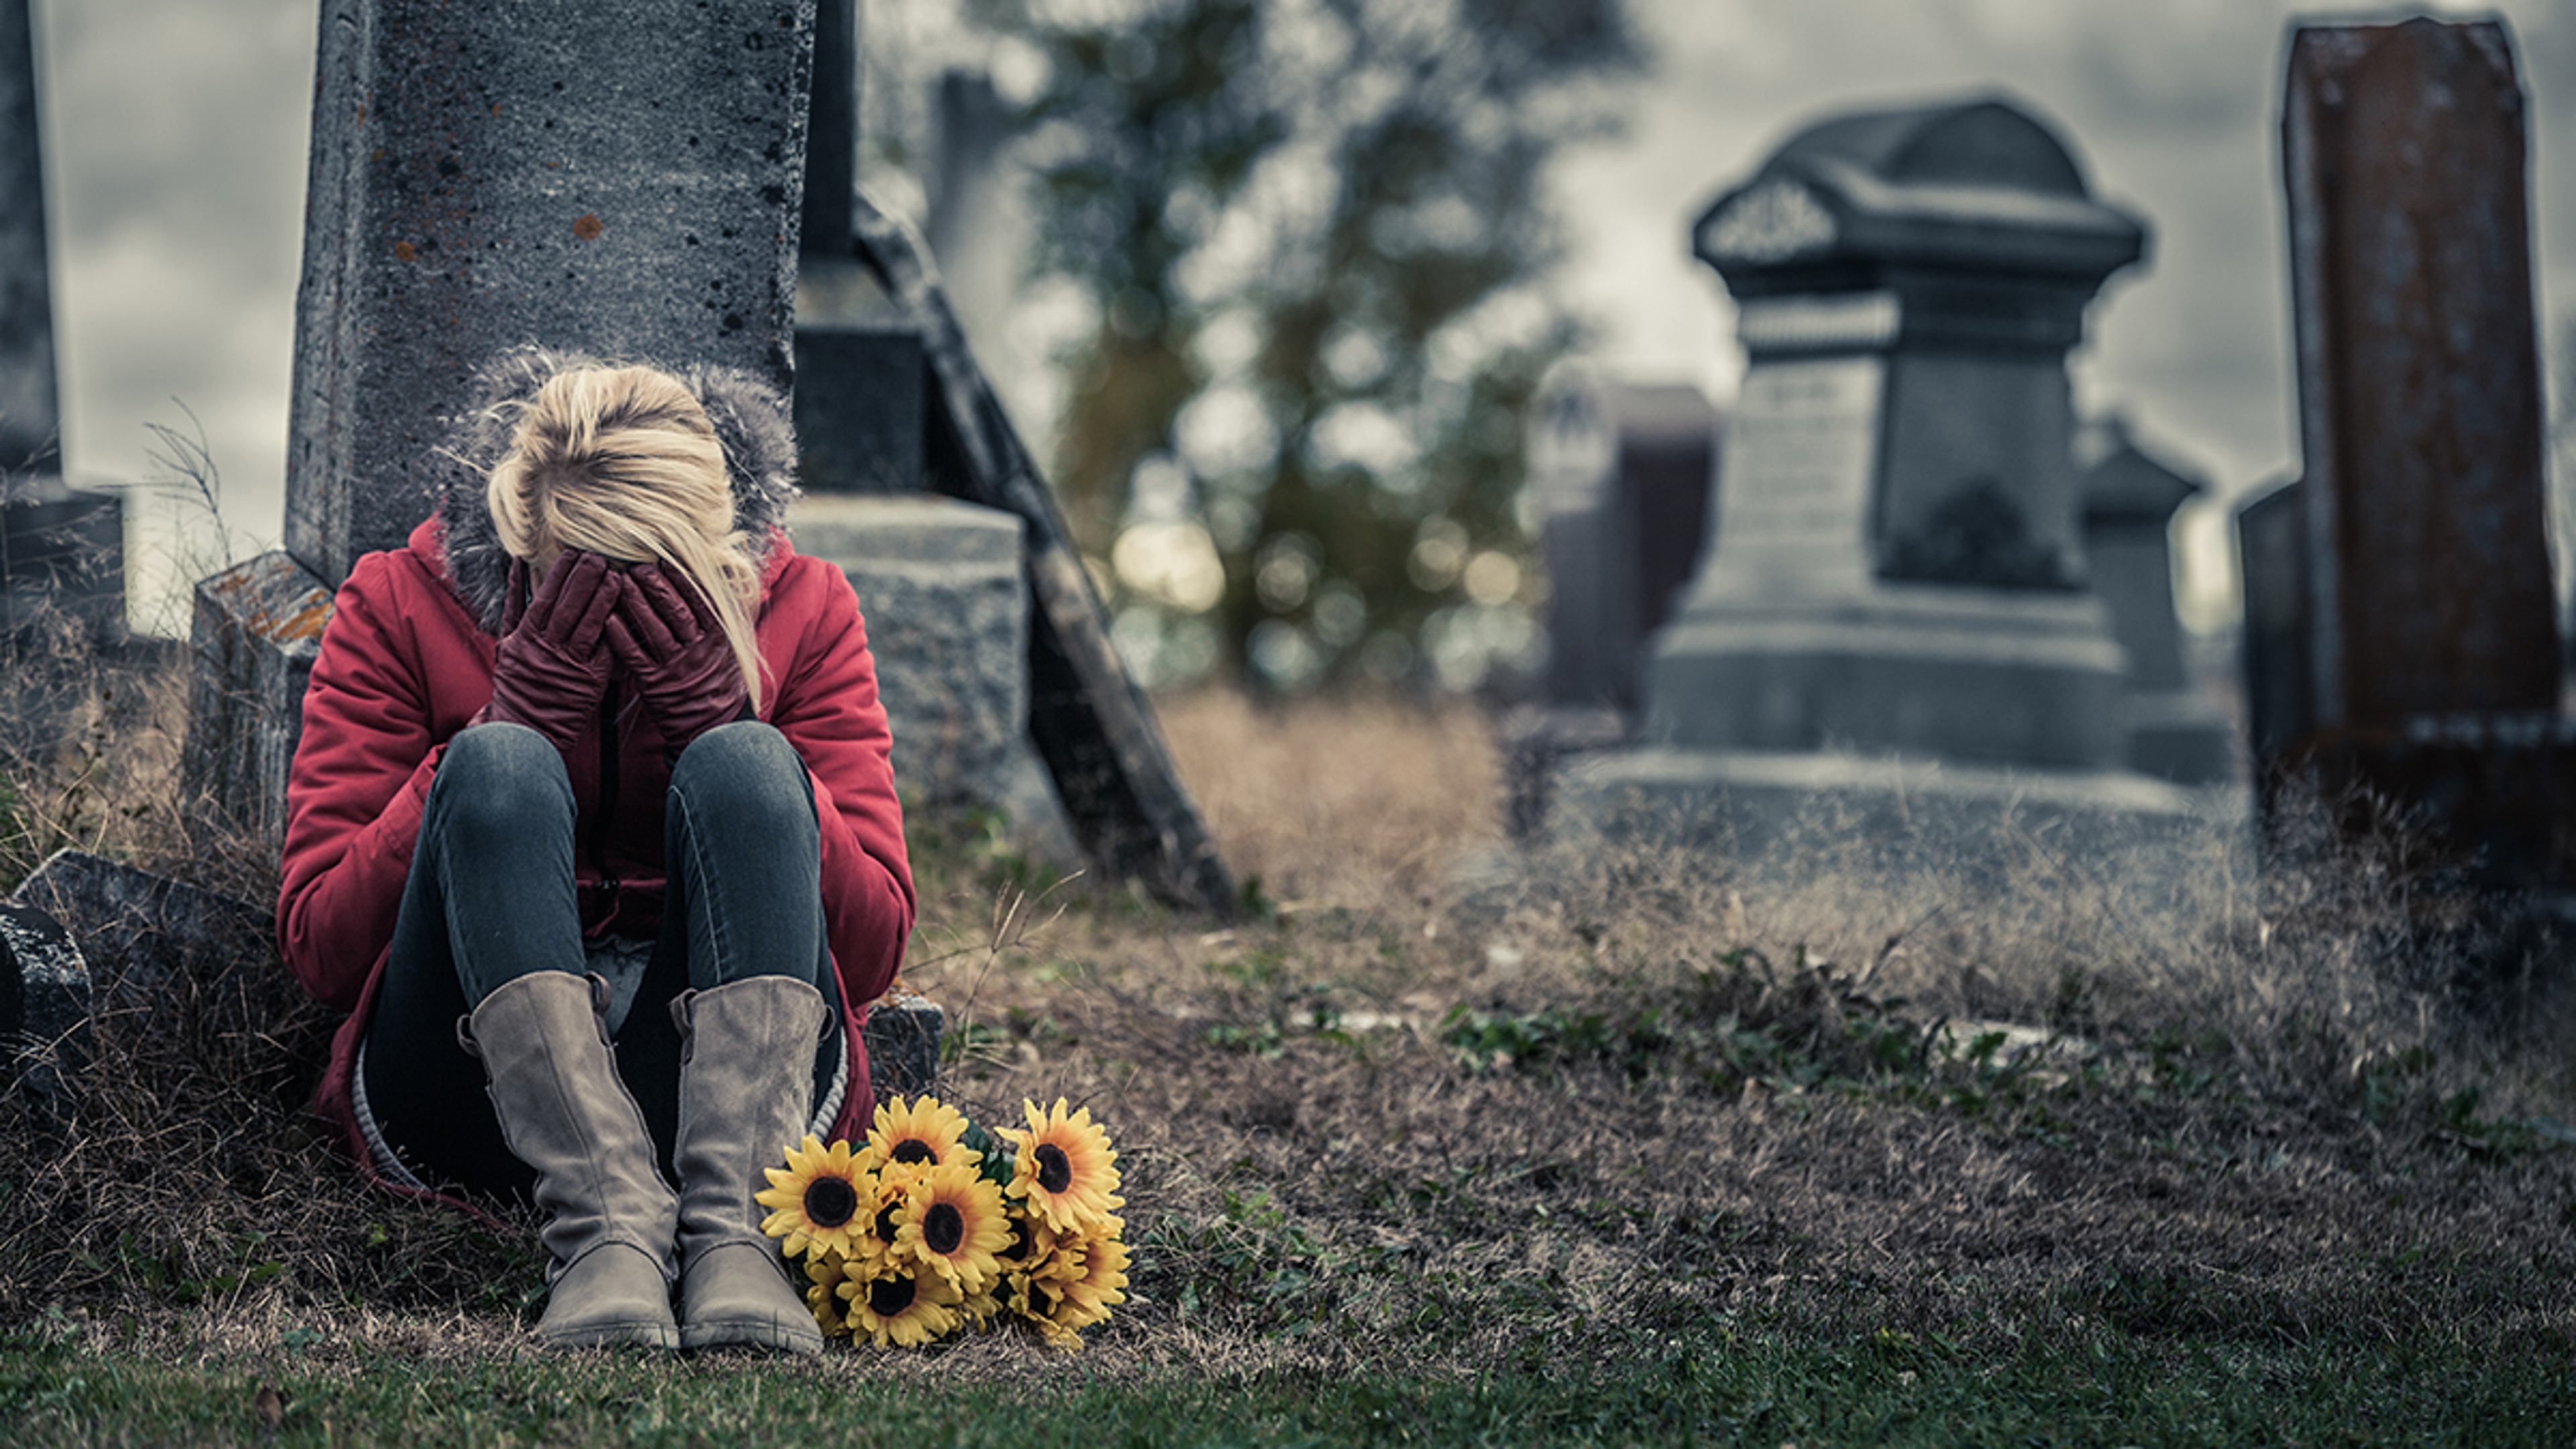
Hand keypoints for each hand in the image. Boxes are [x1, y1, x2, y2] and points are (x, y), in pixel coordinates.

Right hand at [485, 550, 620, 753]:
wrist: (523, 731)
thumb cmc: (516, 685)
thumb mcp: (506, 646)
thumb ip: (512, 608)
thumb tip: (517, 567)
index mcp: (525, 638)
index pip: (544, 598)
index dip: (560, 574)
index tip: (572, 553)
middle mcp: (546, 649)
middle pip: (568, 607)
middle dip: (584, 578)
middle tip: (599, 555)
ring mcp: (569, 665)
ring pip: (589, 625)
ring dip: (602, 599)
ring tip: (615, 575)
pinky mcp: (590, 682)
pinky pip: (604, 652)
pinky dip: (612, 631)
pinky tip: (621, 612)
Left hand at [605, 562, 752, 758]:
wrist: (714, 728)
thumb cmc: (719, 683)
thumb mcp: (729, 651)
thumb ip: (719, 621)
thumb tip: (716, 585)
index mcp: (718, 639)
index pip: (699, 601)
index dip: (681, 579)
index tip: (665, 561)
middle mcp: (697, 651)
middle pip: (674, 610)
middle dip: (654, 585)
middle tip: (636, 565)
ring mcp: (675, 667)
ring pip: (653, 628)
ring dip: (634, 602)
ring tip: (619, 582)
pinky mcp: (655, 684)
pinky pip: (635, 655)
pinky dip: (621, 635)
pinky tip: (609, 617)